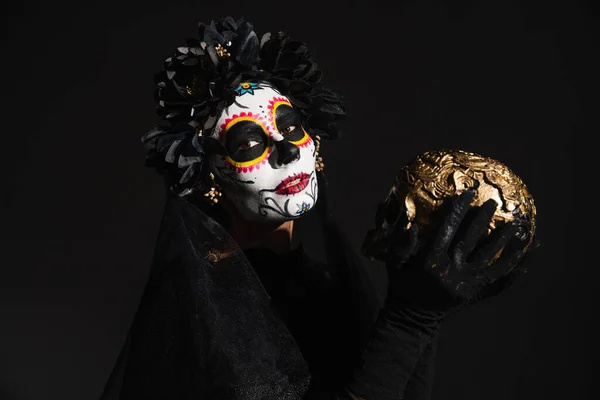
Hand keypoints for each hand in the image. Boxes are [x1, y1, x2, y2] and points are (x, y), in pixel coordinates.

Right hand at [377, 189, 534, 311]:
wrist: (412, 319)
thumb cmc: (401, 286)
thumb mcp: (394, 263)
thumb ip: (401, 241)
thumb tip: (409, 217)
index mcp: (431, 260)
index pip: (448, 228)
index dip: (459, 209)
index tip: (468, 193)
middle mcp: (452, 271)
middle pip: (472, 239)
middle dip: (484, 219)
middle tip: (493, 203)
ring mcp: (466, 284)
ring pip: (491, 259)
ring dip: (505, 241)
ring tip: (516, 225)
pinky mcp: (475, 294)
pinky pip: (500, 280)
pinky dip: (514, 268)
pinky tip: (526, 254)